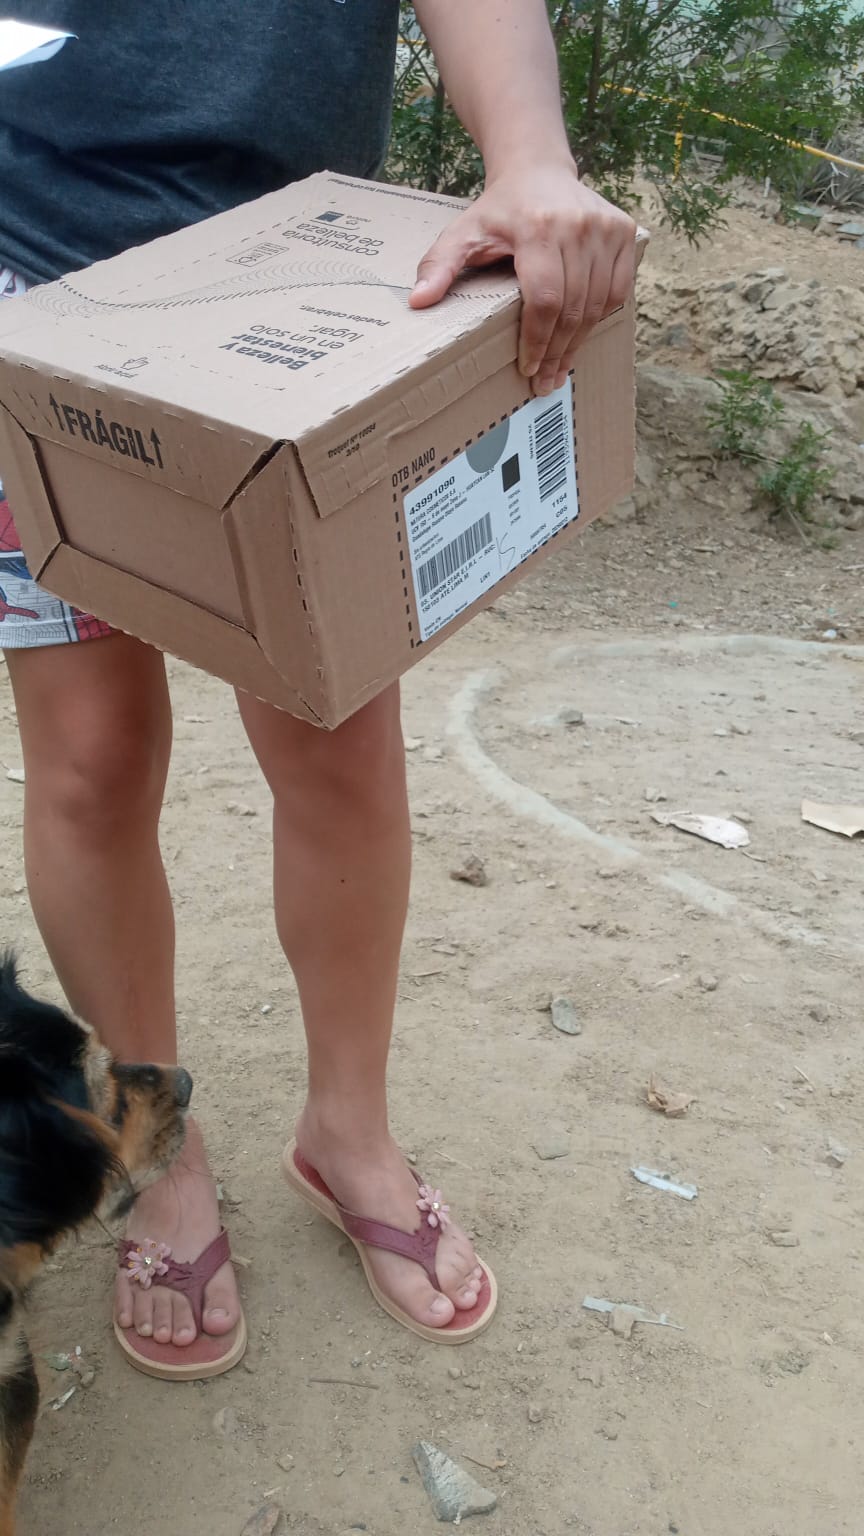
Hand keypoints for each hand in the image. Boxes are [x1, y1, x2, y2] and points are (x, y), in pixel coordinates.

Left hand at [410, 160, 635, 395]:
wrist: (538, 169)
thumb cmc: (500, 209)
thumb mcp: (463, 232)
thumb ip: (439, 266)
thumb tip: (417, 302)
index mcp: (538, 228)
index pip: (544, 298)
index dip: (537, 340)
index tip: (528, 369)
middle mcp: (578, 225)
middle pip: (572, 307)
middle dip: (557, 351)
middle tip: (545, 381)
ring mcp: (606, 228)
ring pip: (598, 304)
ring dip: (579, 342)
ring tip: (561, 368)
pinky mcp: (624, 232)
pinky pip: (618, 290)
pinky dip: (600, 318)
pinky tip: (580, 338)